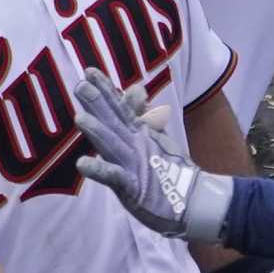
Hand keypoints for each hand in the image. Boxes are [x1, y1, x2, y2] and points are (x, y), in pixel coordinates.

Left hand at [74, 69, 223, 238]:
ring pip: (113, 145)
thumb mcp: (157, 140)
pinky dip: (99, 170)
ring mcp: (134, 165)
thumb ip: (146, 115)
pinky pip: (113, 177)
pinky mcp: (133, 187)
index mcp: (139, 134)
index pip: (120, 108)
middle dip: (98, 103)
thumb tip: (136, 88)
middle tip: (82, 84)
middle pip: (115, 121)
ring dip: (97, 131)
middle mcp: (135, 145)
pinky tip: (81, 164)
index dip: (105, 90)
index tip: (90, 72)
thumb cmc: (170, 171)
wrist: (194, 200)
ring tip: (80, 118)